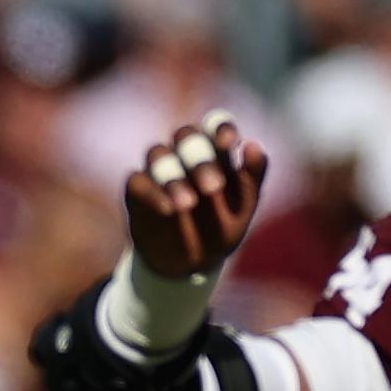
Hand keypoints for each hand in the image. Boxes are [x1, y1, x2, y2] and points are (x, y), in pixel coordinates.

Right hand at [120, 112, 266, 283]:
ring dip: (174, 177)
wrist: (190, 265)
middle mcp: (183, 154)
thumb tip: (253, 145)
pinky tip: (170, 210)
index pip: (214, 124)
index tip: (228, 142)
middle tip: (213, 187)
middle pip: (185, 136)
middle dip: (199, 158)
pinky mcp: (137, 191)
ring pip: (159, 154)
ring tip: (188, 204)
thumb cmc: (220, 229)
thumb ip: (252, 177)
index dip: (219, 127)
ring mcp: (158, 170)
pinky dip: (154, 193)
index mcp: (214, 151)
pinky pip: (138, 182)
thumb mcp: (243, 208)